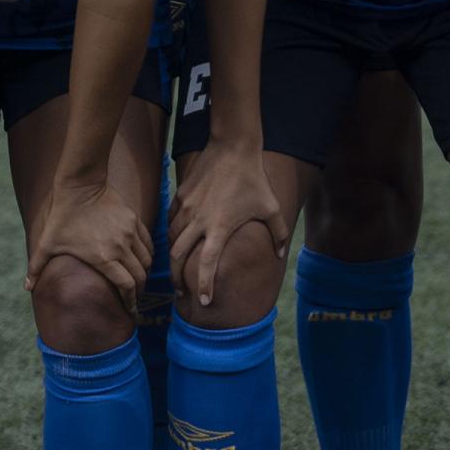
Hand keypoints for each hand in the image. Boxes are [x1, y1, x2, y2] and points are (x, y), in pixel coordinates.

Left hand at [25, 180, 149, 308]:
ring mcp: (130, 233)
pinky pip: (148, 244)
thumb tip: (26, 288)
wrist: (80, 184)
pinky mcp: (134, 220)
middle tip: (135, 299)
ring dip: (144, 274)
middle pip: (140, 276)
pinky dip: (148, 255)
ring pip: (147, 261)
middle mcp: (121, 247)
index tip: (131, 310)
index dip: (131, 301)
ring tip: (138, 281)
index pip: (126, 286)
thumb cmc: (62, 216)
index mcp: (103, 257)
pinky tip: (141, 260)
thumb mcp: (47, 243)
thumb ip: (36, 267)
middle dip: (139, 291)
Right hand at [168, 142, 289, 308]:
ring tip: (176, 269)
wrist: (233, 147)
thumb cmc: (254, 179)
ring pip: (171, 239)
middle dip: (177, 278)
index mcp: (220, 228)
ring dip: (172, 258)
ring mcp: (186, 207)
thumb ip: (277, 234)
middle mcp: (199, 221)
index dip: (203, 286)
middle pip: (178, 257)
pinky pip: (170, 221)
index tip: (204, 302)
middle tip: (181, 292)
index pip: (205, 264)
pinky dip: (171, 234)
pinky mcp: (180, 196)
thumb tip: (279, 256)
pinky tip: (176, 241)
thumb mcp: (271, 208)